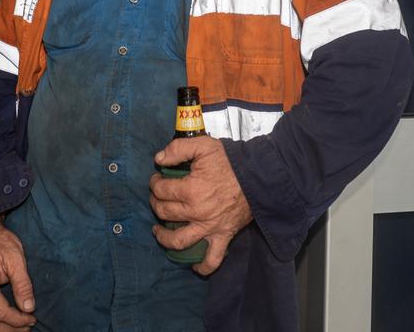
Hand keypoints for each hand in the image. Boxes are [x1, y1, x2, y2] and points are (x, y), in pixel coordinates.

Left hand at [149, 136, 252, 275]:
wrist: (259, 177)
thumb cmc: (231, 161)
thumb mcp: (204, 146)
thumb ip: (178, 149)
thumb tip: (158, 159)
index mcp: (191, 189)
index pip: (161, 190)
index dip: (154, 183)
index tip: (156, 180)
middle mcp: (197, 212)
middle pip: (165, 212)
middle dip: (155, 204)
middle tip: (157, 198)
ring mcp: (209, 227)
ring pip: (179, 240)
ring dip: (164, 238)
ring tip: (157, 231)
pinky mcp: (223, 236)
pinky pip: (212, 259)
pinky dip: (202, 267)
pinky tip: (193, 267)